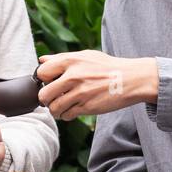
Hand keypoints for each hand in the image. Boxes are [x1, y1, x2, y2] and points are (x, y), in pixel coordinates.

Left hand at [36, 51, 157, 119]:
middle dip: (46, 98)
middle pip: (44, 94)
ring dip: (56, 109)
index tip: (49, 82)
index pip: (41, 72)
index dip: (43, 79)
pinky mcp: (87, 107)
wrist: (130, 79)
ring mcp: (80, 93)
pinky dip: (67, 115)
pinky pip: (67, 115)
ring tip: (62, 106)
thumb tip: (41, 60)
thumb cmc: (107, 66)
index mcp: (70, 61)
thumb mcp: (85, 56)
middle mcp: (73, 77)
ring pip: (54, 108)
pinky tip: (72, 110)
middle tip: (53, 97)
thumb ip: (61, 58)